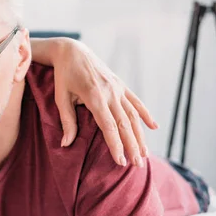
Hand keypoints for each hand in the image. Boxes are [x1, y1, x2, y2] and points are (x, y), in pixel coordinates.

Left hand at [53, 39, 157, 166]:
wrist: (73, 51)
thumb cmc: (63, 76)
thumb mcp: (61, 98)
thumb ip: (67, 121)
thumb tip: (66, 144)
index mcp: (94, 96)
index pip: (109, 126)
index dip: (116, 145)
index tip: (120, 161)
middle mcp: (110, 92)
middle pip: (125, 124)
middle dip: (132, 146)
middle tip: (136, 165)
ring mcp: (117, 88)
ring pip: (133, 115)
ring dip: (140, 135)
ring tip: (144, 154)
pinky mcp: (120, 84)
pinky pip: (136, 101)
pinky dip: (145, 114)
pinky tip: (154, 127)